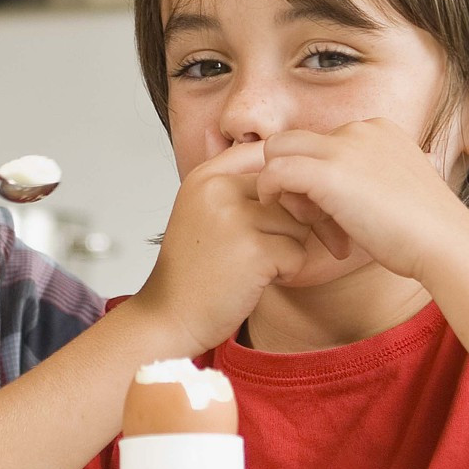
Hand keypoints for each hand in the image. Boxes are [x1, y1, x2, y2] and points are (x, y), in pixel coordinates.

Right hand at [133, 141, 313, 355]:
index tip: (271, 213)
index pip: (265, 154)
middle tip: (263, 248)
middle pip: (287, 191)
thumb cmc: (194, 268)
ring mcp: (235, 218)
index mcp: (205, 175)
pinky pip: (298, 253)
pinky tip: (258, 280)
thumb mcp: (204, 211)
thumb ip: (238, 187)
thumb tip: (295, 172)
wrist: (171, 315)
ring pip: (298, 222)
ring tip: (256, 264)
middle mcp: (218, 189)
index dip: (280, 184)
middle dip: (287, 222)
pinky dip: (287, 271)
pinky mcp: (254, 250)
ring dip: (288, 248)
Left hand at [256, 118, 468, 283]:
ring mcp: (343, 147)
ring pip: (281, 150)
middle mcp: (360, 128)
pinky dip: (272, 190)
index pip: (326, 143)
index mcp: (379, 129)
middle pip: (298, 141)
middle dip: (296, 175)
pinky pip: (275, 170)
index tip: (339, 213)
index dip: (322, 177)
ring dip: (286, 186)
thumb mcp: (397, 191)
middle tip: (314, 216)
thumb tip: (349, 191)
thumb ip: (369, 179)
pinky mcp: (327, 172)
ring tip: (316, 223)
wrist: (445, 244)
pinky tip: (290, 215)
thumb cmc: (426, 231)